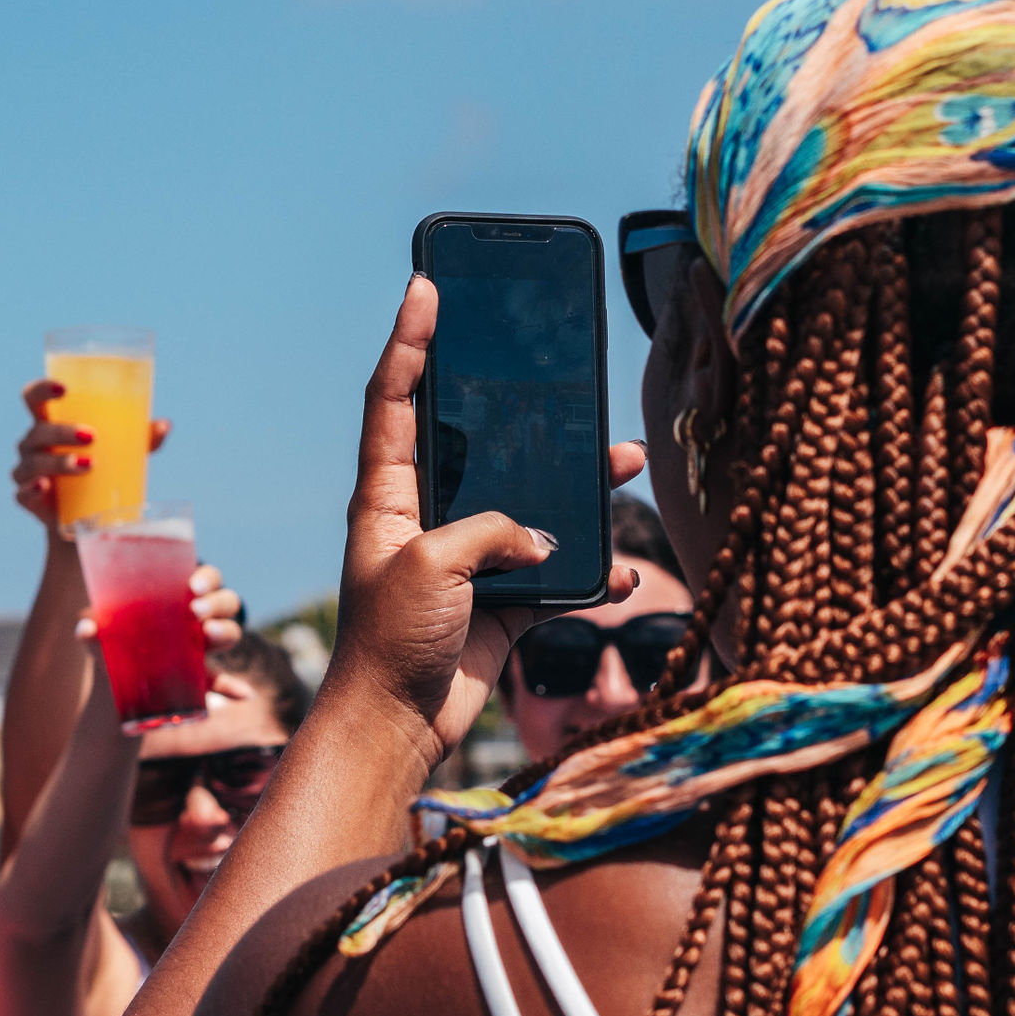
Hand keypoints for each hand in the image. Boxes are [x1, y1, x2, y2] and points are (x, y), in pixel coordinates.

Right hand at [14, 379, 170, 527]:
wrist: (84, 517)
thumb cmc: (99, 471)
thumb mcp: (121, 453)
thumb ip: (140, 438)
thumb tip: (164, 425)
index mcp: (48, 423)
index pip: (33, 398)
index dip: (42, 388)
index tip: (65, 389)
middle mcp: (32, 444)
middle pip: (38, 430)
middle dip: (62, 432)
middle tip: (93, 436)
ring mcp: (27, 471)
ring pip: (34, 462)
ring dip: (58, 462)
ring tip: (88, 465)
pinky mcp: (27, 499)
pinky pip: (23, 493)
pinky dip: (33, 489)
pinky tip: (46, 487)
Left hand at [70, 561, 254, 699]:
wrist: (112, 686)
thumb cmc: (110, 645)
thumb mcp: (99, 636)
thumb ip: (92, 630)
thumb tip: (86, 627)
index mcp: (178, 599)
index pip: (206, 579)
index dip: (207, 578)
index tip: (192, 585)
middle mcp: (198, 620)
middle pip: (225, 602)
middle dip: (216, 603)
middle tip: (195, 612)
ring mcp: (202, 649)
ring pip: (230, 634)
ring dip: (226, 633)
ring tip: (208, 637)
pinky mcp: (201, 680)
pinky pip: (223, 683)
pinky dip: (234, 688)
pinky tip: (244, 694)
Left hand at [323, 278, 640, 761]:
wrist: (398, 728)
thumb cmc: (391, 643)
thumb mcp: (433, 567)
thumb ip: (490, 532)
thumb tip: (542, 538)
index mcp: (388, 496)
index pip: (394, 399)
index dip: (408, 341)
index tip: (426, 287)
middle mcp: (427, 518)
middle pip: (480, 444)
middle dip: (524, 411)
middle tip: (560, 370)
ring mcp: (468, 559)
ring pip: (534, 504)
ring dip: (582, 489)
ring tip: (626, 463)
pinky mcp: (501, 601)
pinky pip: (558, 573)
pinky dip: (593, 574)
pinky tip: (621, 575)